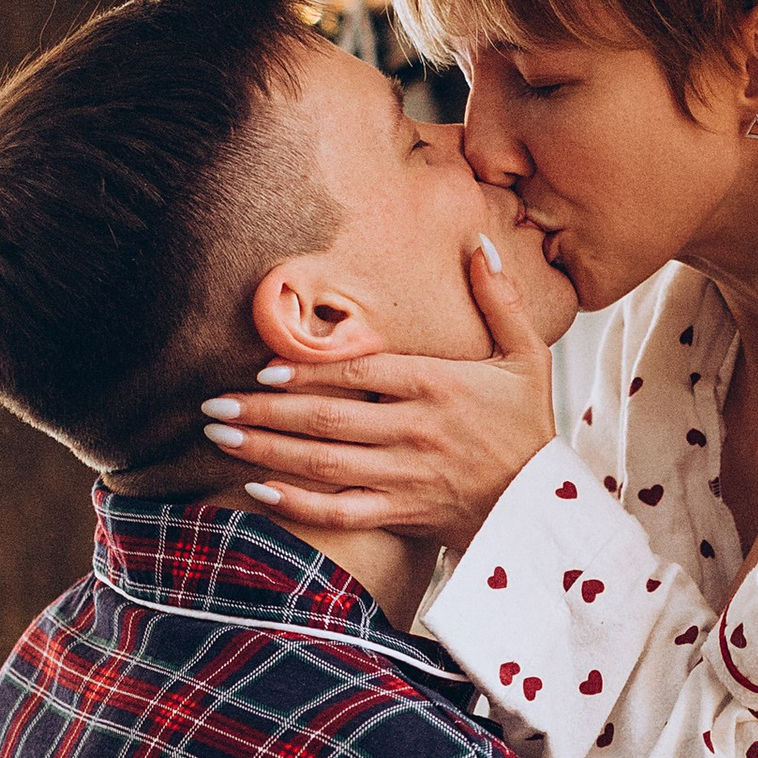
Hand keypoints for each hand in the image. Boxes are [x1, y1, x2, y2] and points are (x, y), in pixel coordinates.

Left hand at [203, 245, 555, 550]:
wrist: (543, 506)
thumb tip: (480, 243)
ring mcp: (406, 476)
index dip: (308, 370)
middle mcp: (416, 431)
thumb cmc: (529, 426)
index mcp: (440, 386)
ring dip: (266, 451)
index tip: (262, 369)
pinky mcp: (402, 514)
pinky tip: (257, 490)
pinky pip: (340, 512)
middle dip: (264, 412)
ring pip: (324, 463)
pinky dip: (297, 505)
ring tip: (219, 437)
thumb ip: (501, 299)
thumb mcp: (527, 355)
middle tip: (213, 404)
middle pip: (328, 419)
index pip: (361, 372)